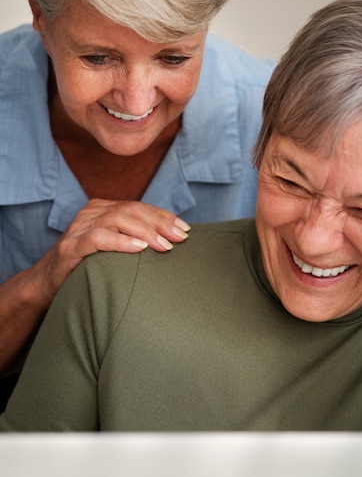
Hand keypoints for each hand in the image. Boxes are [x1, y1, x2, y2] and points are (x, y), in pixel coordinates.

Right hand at [38, 199, 189, 301]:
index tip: (185, 229)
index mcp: (103, 209)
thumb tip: (172, 241)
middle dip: (159, 223)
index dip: (163, 216)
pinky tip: (139, 249)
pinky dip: (121, 242)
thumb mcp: (113, 248)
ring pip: (117, 219)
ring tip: (164, 245)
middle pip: (131, 210)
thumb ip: (134, 238)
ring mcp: (79, 227)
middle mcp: (91, 213)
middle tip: (180, 238)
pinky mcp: (70, 246)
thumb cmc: (87, 266)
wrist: (48, 284)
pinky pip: (98, 238)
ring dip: (145, 232)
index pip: (139, 207)